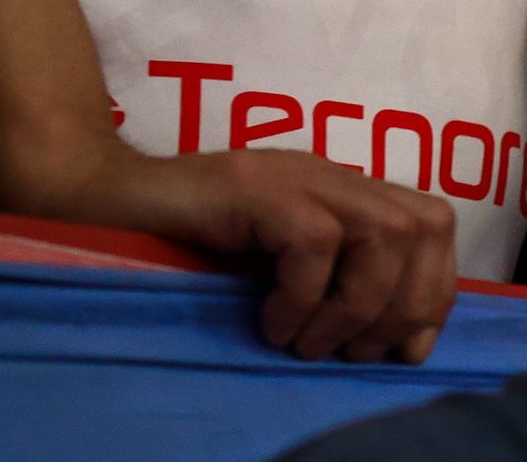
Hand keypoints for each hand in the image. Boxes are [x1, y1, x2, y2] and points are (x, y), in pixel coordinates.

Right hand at [56, 144, 460, 363]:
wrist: (91, 200)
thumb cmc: (177, 249)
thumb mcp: (271, 273)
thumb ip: (331, 288)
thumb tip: (398, 343)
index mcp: (343, 194)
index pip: (432, 224)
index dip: (435, 288)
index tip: (409, 348)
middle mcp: (330, 177)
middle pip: (424, 226)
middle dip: (406, 303)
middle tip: (353, 352)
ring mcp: (293, 175)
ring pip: (385, 231)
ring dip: (356, 303)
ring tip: (308, 341)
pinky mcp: (251, 185)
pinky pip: (314, 240)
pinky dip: (304, 295)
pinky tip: (269, 322)